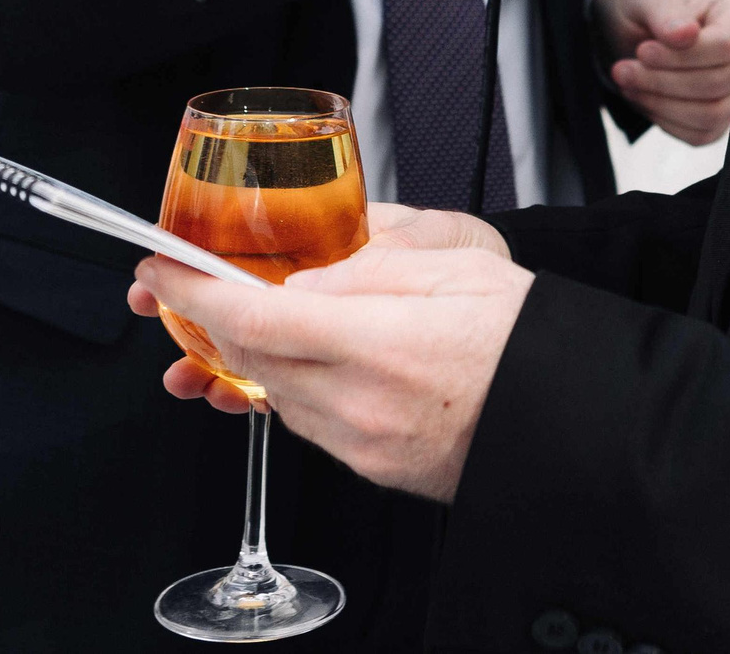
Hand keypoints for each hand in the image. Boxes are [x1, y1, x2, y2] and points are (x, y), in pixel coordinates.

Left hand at [133, 246, 532, 501]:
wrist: (569, 413)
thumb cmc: (528, 336)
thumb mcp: (458, 264)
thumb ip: (373, 263)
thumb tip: (307, 274)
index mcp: (380, 342)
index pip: (255, 317)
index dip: (194, 293)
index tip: (161, 273)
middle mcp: (362, 403)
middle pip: (250, 359)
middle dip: (207, 320)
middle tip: (187, 290)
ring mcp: (363, 442)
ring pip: (273, 393)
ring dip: (245, 355)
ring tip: (243, 321)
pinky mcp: (372, 465)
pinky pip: (307, 422)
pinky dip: (288, 385)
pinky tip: (301, 360)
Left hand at [593, 0, 729, 143]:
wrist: (635, 31)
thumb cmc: (646, 7)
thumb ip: (666, 13)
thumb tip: (685, 34)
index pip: (726, 45)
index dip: (682, 56)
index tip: (642, 50)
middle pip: (718, 83)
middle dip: (663, 81)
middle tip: (622, 70)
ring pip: (711, 114)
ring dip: (661, 103)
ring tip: (628, 82)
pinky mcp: (722, 119)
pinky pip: (701, 134)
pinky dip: (666, 120)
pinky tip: (644, 98)